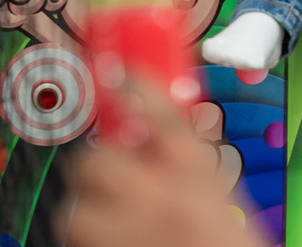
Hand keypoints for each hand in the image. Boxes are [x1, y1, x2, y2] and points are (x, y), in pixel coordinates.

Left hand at [60, 81, 269, 246]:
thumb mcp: (224, 198)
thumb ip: (190, 163)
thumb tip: (160, 133)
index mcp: (196, 178)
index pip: (160, 113)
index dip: (134, 85)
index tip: (119, 72)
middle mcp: (161, 203)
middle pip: (100, 160)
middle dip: (98, 163)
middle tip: (109, 169)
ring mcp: (131, 237)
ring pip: (77, 209)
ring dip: (87, 207)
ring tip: (106, 213)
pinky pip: (77, 240)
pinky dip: (88, 235)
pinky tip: (108, 237)